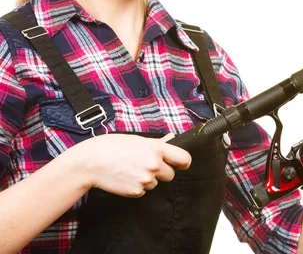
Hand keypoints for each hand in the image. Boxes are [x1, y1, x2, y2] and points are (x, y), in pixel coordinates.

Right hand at [72, 132, 190, 197]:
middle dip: (162, 172)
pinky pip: (143, 191)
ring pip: (155, 183)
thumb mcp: (137, 140)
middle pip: (170, 175)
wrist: (91, 162)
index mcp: (157, 149)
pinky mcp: (136, 192)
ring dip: (147, 179)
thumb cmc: (112, 146)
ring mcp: (146, 179)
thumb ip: (157, 144)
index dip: (183, 163)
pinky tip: (125, 178)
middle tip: (145, 166)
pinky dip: (137, 187)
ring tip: (130, 169)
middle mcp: (154, 165)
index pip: (184, 159)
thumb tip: (171, 139)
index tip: (181, 165)